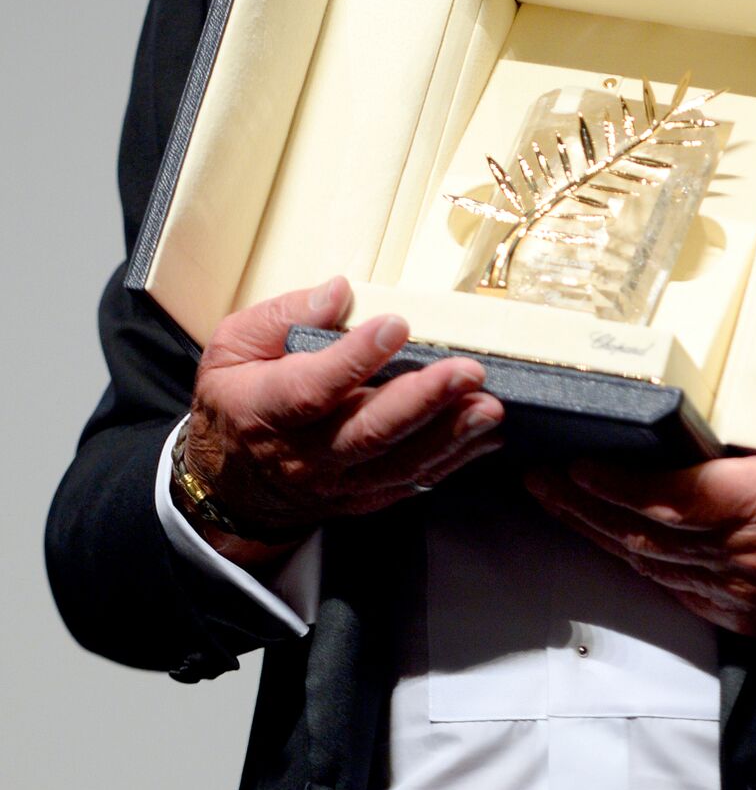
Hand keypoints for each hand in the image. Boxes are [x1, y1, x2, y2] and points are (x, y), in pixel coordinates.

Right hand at [178, 276, 502, 560]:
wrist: (234, 482)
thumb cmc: (239, 398)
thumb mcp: (234, 347)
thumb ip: (281, 316)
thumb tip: (338, 292)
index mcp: (264, 410)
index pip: (310, 389)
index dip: (352, 360)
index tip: (395, 325)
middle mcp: (303, 455)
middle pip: (367, 433)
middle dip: (422, 401)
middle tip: (468, 372)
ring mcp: (337, 483)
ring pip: (397, 464)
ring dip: (449, 436)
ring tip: (488, 407)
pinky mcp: (365, 497)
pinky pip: (412, 482)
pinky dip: (453, 460)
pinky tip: (484, 434)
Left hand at [525, 438, 755, 649]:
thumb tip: (749, 368)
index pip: (668, 493)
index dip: (611, 479)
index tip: (570, 455)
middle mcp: (747, 554)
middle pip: (641, 530)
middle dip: (580, 503)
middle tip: (531, 475)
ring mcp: (743, 594)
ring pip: (649, 563)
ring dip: (595, 532)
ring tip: (552, 501)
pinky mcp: (746, 618)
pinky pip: (674, 588)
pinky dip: (635, 561)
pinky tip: (610, 540)